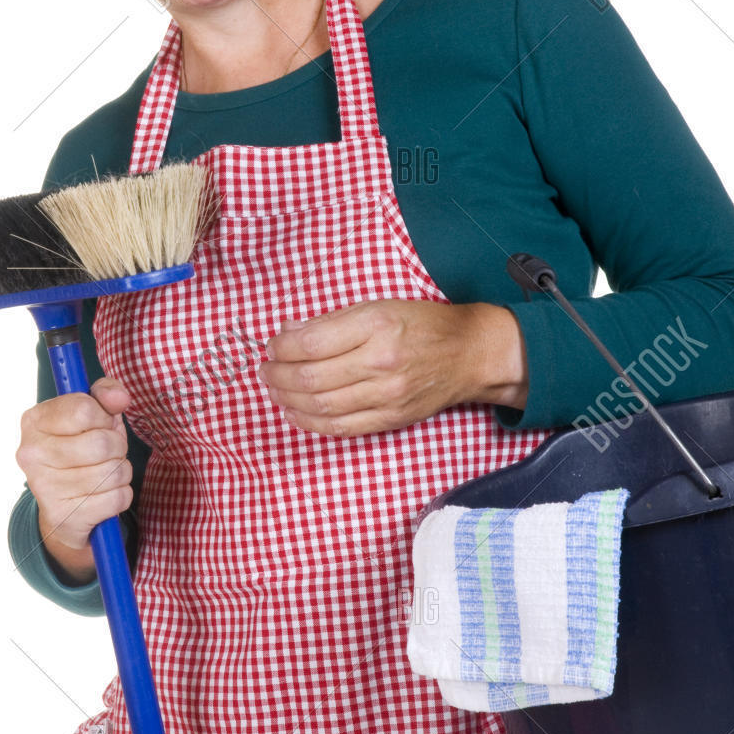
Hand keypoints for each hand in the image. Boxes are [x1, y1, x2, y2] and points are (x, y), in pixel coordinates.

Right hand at [16, 377, 132, 574]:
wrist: (65, 510)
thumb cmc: (82, 452)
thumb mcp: (94, 416)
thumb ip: (106, 395)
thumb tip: (119, 397)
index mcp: (34, 421)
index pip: (84, 409)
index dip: (104, 417)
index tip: (100, 425)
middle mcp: (31, 453)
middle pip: (102, 443)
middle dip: (117, 447)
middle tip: (107, 453)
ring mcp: (43, 487)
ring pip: (113, 472)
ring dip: (121, 472)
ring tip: (105, 474)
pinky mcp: (63, 516)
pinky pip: (117, 498)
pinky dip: (120, 495)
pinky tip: (102, 495)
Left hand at [260, 300, 526, 437]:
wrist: (469, 354)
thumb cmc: (422, 324)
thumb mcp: (377, 306)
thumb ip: (331, 321)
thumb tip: (287, 332)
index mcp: (376, 325)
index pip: (310, 343)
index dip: (281, 347)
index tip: (272, 346)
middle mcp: (380, 362)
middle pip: (310, 378)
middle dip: (276, 376)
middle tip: (264, 370)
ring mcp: (387, 395)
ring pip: (320, 406)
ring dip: (286, 400)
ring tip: (274, 390)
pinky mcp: (391, 419)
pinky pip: (341, 427)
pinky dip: (310, 422)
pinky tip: (294, 412)